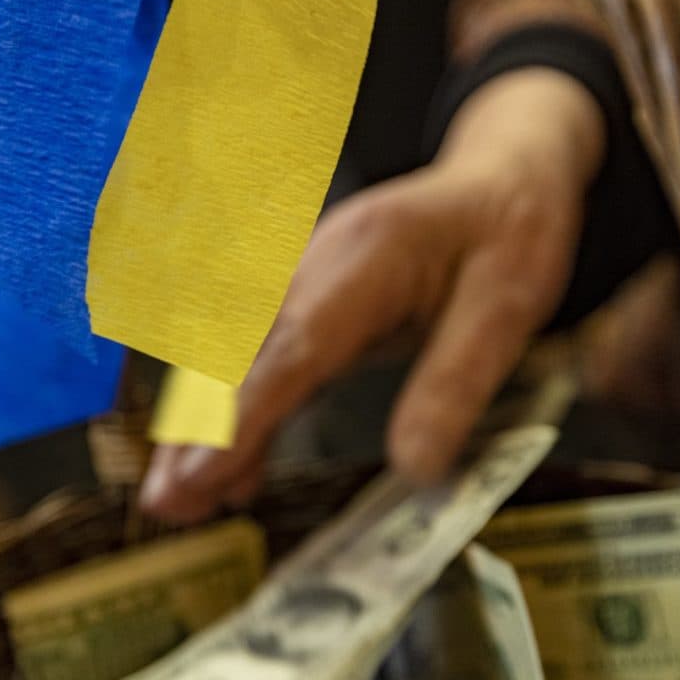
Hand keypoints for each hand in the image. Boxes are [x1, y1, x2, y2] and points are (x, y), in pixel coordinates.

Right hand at [140, 67, 606, 522]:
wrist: (502, 176)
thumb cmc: (508, 232)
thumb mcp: (511, 305)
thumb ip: (458, 382)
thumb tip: (415, 470)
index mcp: (367, 255)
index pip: (294, 345)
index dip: (244, 413)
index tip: (204, 469)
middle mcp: (313, 263)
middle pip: (241, 354)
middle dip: (197, 431)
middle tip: (168, 504)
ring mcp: (300, 279)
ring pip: (233, 361)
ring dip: (200, 429)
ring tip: (176, 503)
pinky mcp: (303, 303)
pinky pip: (255, 362)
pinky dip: (235, 415)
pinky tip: (226, 472)